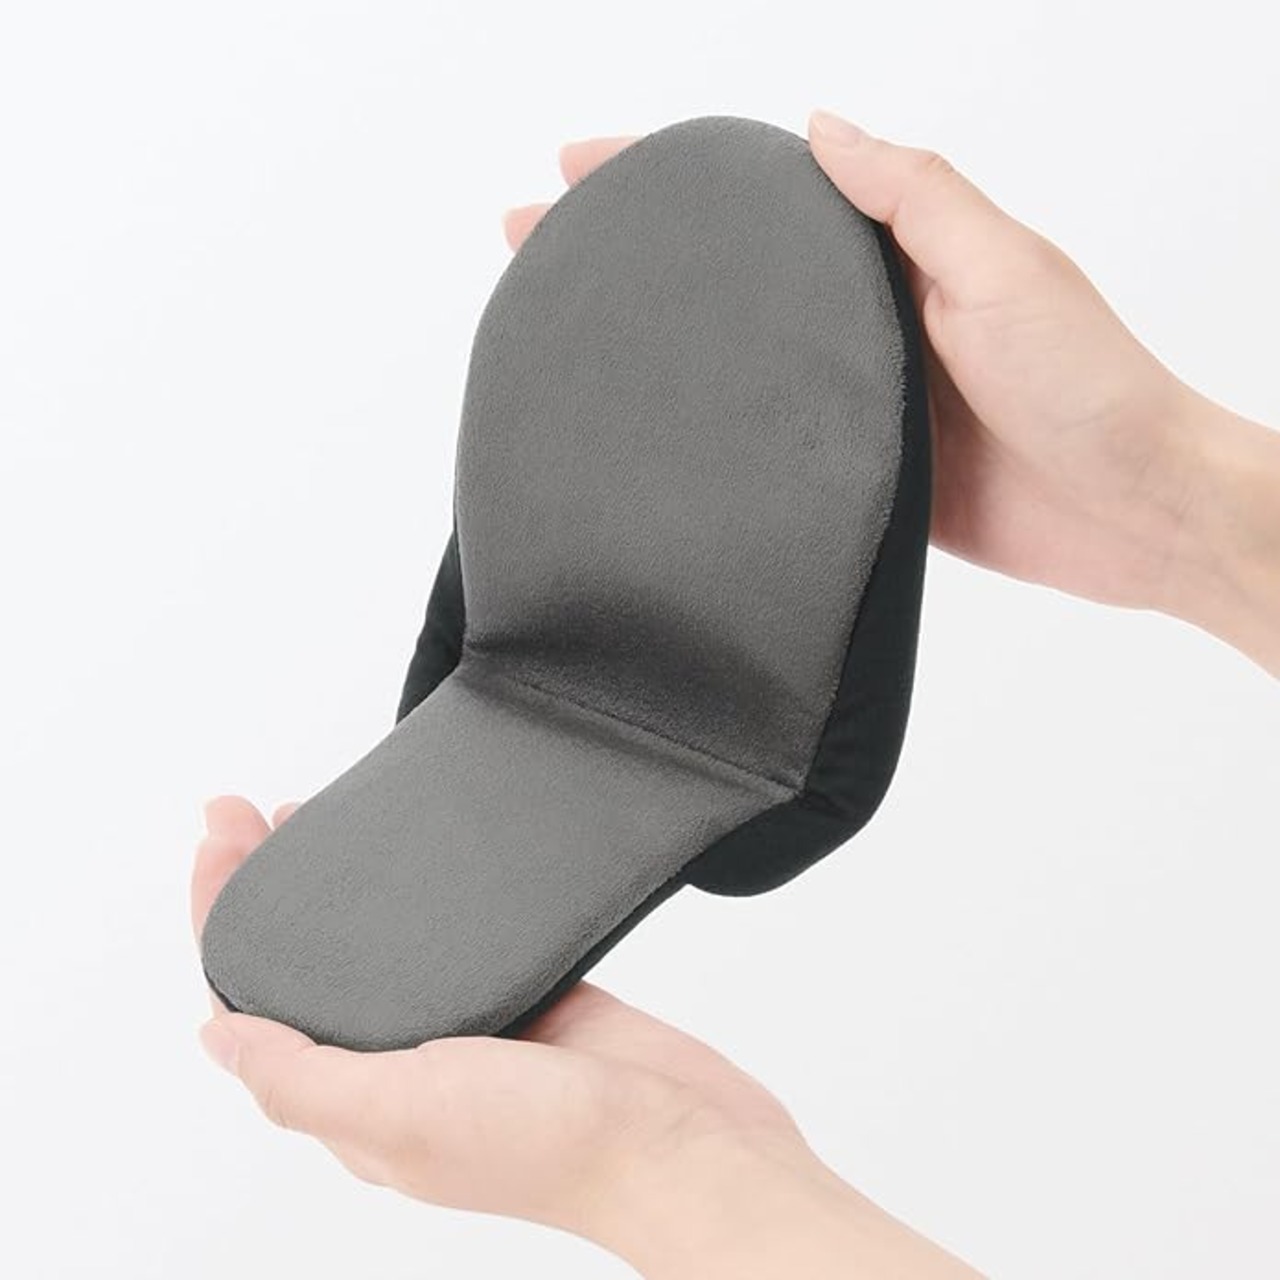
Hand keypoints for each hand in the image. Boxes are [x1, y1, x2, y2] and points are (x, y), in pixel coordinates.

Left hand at [195, 797, 978, 1278]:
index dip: (225, 917)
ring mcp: (467, 1027)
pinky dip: (424, 894)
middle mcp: (402, 1067)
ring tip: (313, 817)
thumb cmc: (552, 1148)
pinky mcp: (529, 995)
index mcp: (358, 1102)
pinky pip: (460, 938)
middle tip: (245, 809)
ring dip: (340, 884)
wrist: (684, 1142)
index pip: (259, 1002)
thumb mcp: (403, 1114)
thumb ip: (304, 1078)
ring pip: (382, 946)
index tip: (220, 836)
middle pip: (311, 963)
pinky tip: (419, 857)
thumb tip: (215, 1039)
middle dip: (270, 885)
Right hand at [507, 115, 1279, 674]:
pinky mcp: (860, 473)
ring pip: (737, 358)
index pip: (758, 194)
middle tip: (529, 243)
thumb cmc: (1090, 385)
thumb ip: (914, 197)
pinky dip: (711, 432)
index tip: (578, 164)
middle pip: (725, 273)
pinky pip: (772, 443)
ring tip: (562, 332)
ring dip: (654, 342)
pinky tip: (654, 437)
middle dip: (626, 254)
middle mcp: (865, 318)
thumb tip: (822, 127)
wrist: (1134, 513)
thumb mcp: (1004, 265)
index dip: (667, 175)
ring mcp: (857, 398)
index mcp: (892, 254)